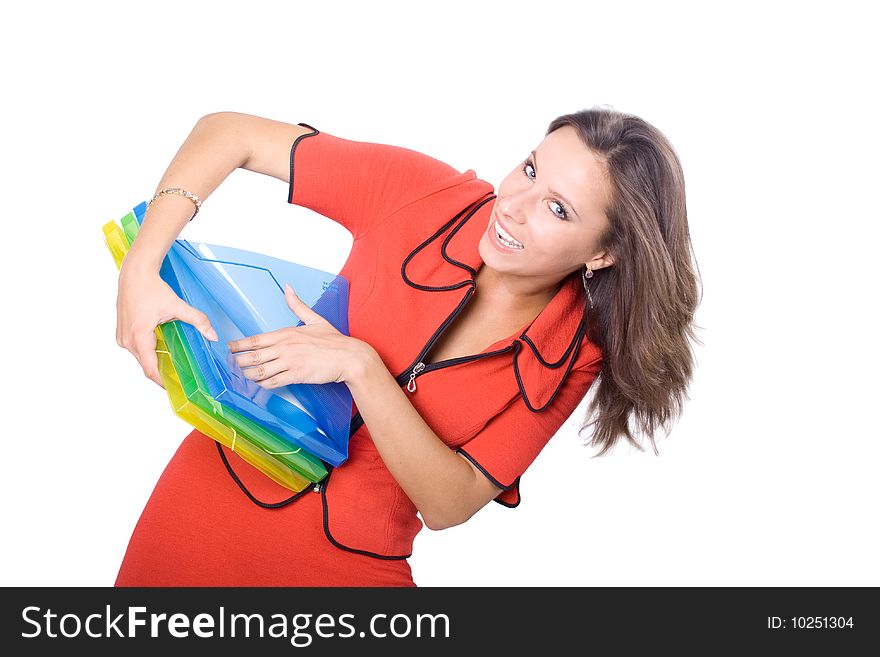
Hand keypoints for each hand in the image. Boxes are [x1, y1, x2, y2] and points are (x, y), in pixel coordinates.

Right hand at [116, 261, 217, 388]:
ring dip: (155, 359)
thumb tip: (213, 335)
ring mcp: (122, 337)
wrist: (134, 274)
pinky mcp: (122, 332)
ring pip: (140, 357)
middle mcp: (126, 340)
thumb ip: (197, 320)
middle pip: (145, 364)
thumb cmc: (151, 288)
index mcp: (138, 337)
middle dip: (161, 370)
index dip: (162, 381)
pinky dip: (148, 350)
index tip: (174, 387)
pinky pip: (136, 348)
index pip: (149, 369)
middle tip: (179, 375)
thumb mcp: (177, 305)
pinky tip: (162, 348)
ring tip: (172, 362)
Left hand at [227, 283, 366, 388]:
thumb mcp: (315, 319)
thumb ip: (298, 305)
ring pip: (259, 371)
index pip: (255, 340)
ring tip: (242, 376)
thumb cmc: (333, 340)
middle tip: (230, 365)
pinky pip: (273, 382)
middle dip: (238, 361)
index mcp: (286, 333)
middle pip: (252, 356)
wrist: (349, 357)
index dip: (238, 345)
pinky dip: (263, 384)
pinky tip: (259, 384)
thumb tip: (288, 288)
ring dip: (248, 375)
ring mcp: (289, 362)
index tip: (229, 348)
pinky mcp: (296, 375)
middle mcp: (285, 347)